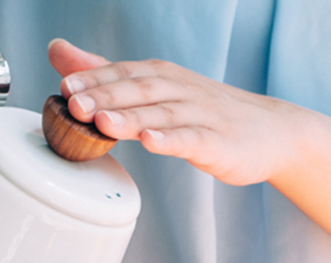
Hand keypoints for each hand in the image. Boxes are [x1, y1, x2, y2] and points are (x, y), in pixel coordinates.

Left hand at [48, 38, 302, 186]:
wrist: (272, 131)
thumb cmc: (206, 113)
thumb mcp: (155, 89)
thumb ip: (107, 74)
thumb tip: (58, 53)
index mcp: (161, 77)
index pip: (122, 73)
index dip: (93, 79)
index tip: (63, 86)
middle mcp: (179, 90)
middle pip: (138, 90)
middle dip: (104, 94)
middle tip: (73, 102)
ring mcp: (200, 115)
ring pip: (161, 114)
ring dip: (130, 117)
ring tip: (102, 122)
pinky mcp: (218, 142)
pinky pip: (193, 139)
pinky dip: (172, 140)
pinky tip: (153, 142)